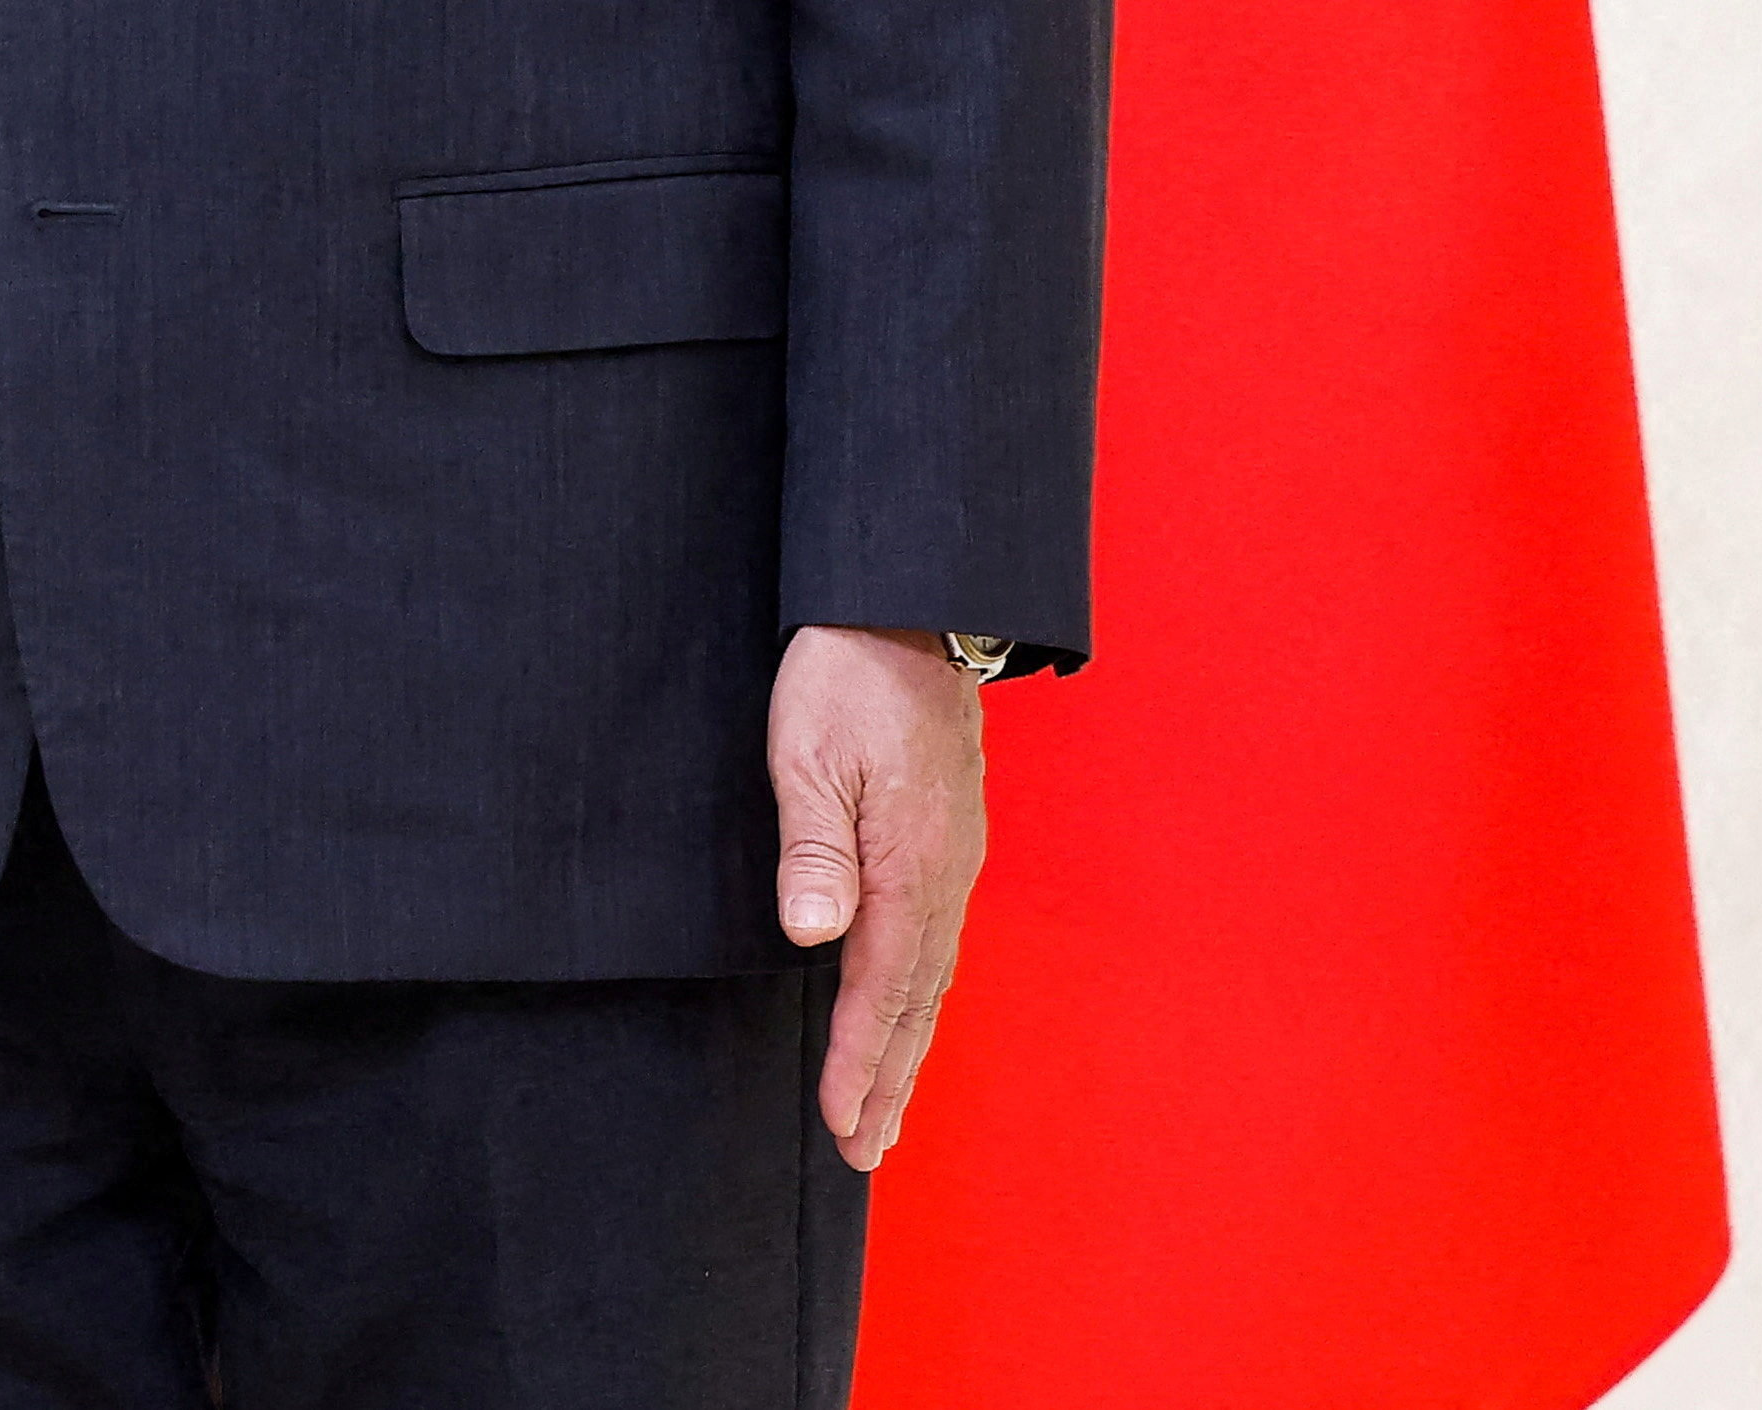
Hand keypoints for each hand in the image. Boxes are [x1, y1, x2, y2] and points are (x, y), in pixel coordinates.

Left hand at [769, 622, 991, 1168]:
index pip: (879, 987)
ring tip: (884, 1110)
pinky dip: (920, 996)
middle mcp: (943, 877)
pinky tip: (907, 1014)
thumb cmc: (846, 676)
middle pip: (917, 1001)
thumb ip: (813, 846)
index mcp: (907, 864)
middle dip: (889, 1080)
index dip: (859, 1060)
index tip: (841, 1124)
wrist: (910, 609)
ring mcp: (954, 861)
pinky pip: (937, 942)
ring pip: (932, 977)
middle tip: (865, 1152)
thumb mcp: (807, 751)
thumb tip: (813, 935)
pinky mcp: (950, 841)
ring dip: (906, 1047)